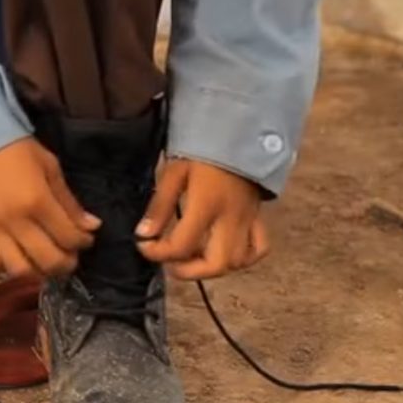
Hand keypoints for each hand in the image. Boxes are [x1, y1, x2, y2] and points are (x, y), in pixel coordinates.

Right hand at [0, 137, 99, 276]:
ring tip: (42, 261)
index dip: (84, 242)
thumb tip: (91, 226)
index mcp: (38, 201)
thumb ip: (69, 201)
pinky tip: (13, 256)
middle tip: (70, 258)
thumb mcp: (50, 167)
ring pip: (18, 269)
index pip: (69, 238)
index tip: (86, 238)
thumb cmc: (16, 149)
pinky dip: (4, 266)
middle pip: (47, 260)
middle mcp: (15, 221)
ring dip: (37, 271)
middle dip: (66, 264)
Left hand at [136, 159, 269, 279]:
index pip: (181, 246)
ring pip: (237, 262)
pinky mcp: (257, 217)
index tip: (143, 244)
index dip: (157, 253)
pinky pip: (259, 248)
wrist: (239, 131)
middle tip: (169, 262)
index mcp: (207, 205)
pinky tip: (222, 251)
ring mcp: (248, 220)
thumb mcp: (174, 172)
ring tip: (191, 255)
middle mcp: (231, 219)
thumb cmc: (202, 149)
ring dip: (211, 267)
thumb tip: (144, 234)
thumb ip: (160, 206)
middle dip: (188, 271)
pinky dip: (242, 258)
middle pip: (216, 265)